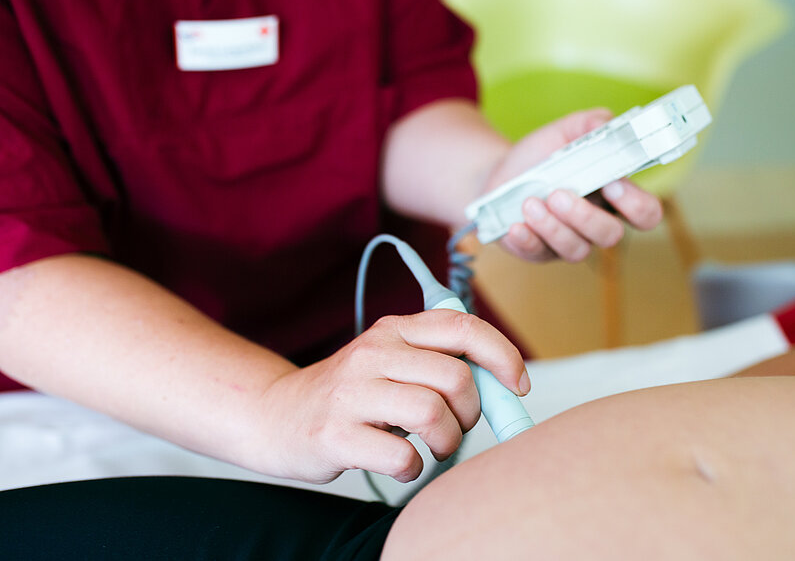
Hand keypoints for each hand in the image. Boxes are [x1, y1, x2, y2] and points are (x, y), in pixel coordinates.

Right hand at [254, 310, 526, 483]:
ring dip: (447, 441)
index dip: (503, 355)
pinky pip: (403, 455)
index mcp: (394, 331)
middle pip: (456, 378)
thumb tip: (502, 385)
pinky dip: (414, 467)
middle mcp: (373, 354)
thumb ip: (439, 362)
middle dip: (472, 413)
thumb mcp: (391, 361)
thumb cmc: (350, 394)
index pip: (464, 327)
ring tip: (432, 447)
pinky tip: (401, 463)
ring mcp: (352, 394)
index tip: (518, 384)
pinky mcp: (336, 435)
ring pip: (433, 414)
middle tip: (456, 426)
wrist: (276, 415)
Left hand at [485, 108, 662, 261]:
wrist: (502, 172)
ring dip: (553, 227)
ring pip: (576, 250)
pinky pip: (538, 254)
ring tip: (530, 203)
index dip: (636, 205)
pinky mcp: (538, 251)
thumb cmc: (542, 155)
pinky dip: (528, 241)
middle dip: (586, 217)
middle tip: (558, 194)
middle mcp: (595, 224)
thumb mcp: (566, 132)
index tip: (612, 185)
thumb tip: (605, 122)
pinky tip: (516, 226)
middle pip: (610, 235)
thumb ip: (590, 123)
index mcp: (613, 197)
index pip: (645, 213)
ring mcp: (568, 241)